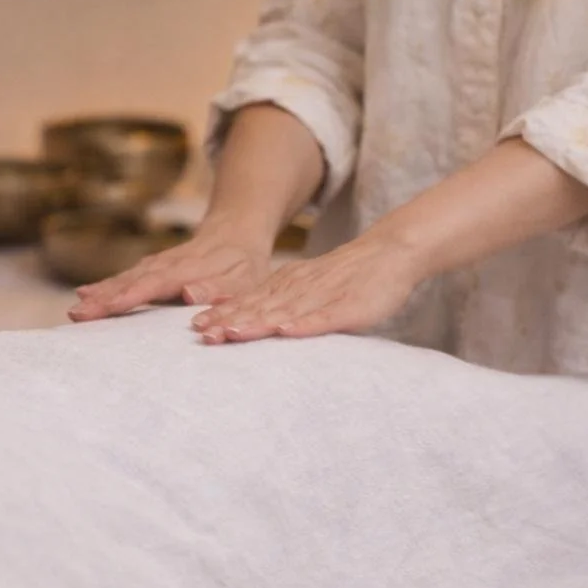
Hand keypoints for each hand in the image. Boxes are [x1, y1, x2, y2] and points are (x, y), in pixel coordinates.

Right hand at [68, 226, 271, 321]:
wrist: (235, 231)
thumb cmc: (244, 264)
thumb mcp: (243, 278)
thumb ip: (217, 288)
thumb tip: (189, 295)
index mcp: (188, 269)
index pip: (155, 284)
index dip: (131, 295)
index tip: (108, 306)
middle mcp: (167, 265)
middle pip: (131, 282)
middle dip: (104, 298)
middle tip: (77, 315)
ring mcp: (156, 265)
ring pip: (124, 279)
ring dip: (100, 293)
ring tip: (76, 310)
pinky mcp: (151, 268)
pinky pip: (125, 277)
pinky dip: (105, 286)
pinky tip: (86, 295)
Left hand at [190, 232, 424, 343]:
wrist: (390, 252)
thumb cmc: (347, 278)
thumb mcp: (307, 287)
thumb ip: (281, 303)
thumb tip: (252, 323)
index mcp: (287, 286)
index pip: (250, 301)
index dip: (224, 314)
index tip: (198, 328)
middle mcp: (299, 289)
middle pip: (260, 307)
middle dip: (230, 321)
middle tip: (203, 335)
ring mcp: (324, 297)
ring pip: (285, 312)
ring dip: (257, 324)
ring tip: (232, 334)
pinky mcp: (349, 306)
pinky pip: (325, 317)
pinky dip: (305, 325)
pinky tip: (287, 332)